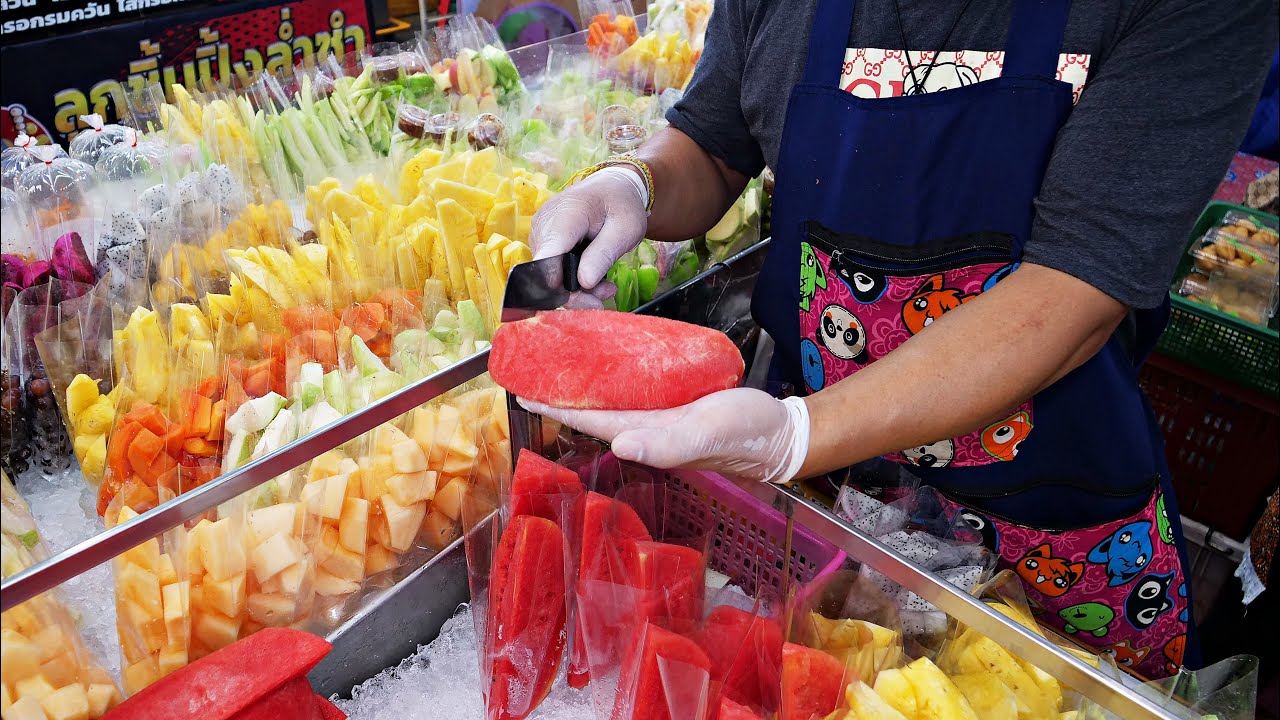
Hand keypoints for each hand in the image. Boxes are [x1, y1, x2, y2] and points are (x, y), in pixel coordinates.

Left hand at [520, 388, 811, 483]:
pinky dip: (616, 375)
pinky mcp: (677, 402)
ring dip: (583, 383)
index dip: (554, 406)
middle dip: (561, 391)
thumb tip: (619, 445)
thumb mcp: (708, 435)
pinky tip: (611, 361)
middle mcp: (645, 427)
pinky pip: (637, 387)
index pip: (588, 419)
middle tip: (533, 365)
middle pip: (592, 408)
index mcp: (645, 434)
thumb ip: (667, 444)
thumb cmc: (746, 436)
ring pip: (612, 397)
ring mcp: (661, 415)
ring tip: (560, 360)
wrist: (781, 434)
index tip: (522, 389)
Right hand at [530, 166, 647, 290]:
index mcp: (566, 215)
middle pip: (548, 273)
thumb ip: (604, 253)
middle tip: (608, 294)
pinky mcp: (542, 243)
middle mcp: (544, 225)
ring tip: (606, 286)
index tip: (586, 300)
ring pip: (550, 277)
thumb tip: (583, 282)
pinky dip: (573, 281)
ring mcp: (540, 234)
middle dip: (577, 292)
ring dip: (578, 289)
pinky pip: (552, 271)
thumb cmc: (621, 206)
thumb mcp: (626, 229)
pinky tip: (594, 277)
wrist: (611, 189)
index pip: (549, 256)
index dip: (559, 285)